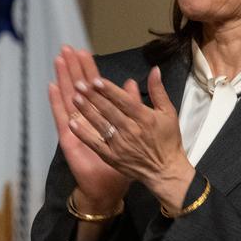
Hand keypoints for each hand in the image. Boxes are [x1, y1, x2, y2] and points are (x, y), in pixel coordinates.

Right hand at [48, 47, 129, 211]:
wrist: (109, 186)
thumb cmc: (122, 162)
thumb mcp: (132, 130)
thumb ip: (131, 106)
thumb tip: (132, 83)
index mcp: (102, 115)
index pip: (95, 87)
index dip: (89, 69)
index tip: (84, 51)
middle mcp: (86, 118)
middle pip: (79, 87)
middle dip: (73, 68)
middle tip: (67, 48)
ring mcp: (76, 127)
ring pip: (69, 97)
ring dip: (63, 79)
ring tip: (58, 60)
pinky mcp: (70, 138)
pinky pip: (62, 117)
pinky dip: (56, 102)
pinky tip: (52, 86)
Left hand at [66, 64, 195, 212]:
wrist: (165, 170)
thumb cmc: (167, 140)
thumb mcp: (168, 113)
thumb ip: (158, 91)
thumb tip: (154, 69)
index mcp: (145, 118)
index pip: (125, 101)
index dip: (110, 90)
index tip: (96, 80)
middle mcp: (132, 130)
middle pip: (110, 111)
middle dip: (93, 97)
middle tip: (78, 84)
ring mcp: (120, 145)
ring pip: (101, 125)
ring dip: (87, 111)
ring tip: (74, 98)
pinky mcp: (112, 157)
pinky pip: (95, 144)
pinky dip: (83, 134)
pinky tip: (72, 123)